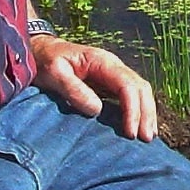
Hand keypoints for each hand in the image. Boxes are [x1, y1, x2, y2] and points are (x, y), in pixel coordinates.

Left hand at [31, 34, 158, 140]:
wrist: (41, 51)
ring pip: (140, 92)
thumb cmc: (46, 61)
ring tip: (148, 137)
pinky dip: (138, 111)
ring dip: (146, 114)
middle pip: (140, 88)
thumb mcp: (54, 72)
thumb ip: (74, 89)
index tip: (130, 132)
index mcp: (102, 61)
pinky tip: (139, 127)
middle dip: (146, 113)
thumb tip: (97, 110)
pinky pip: (131, 97)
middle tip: (146, 139)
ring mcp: (113, 75)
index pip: (127, 85)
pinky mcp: (109, 84)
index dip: (133, 109)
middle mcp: (113, 66)